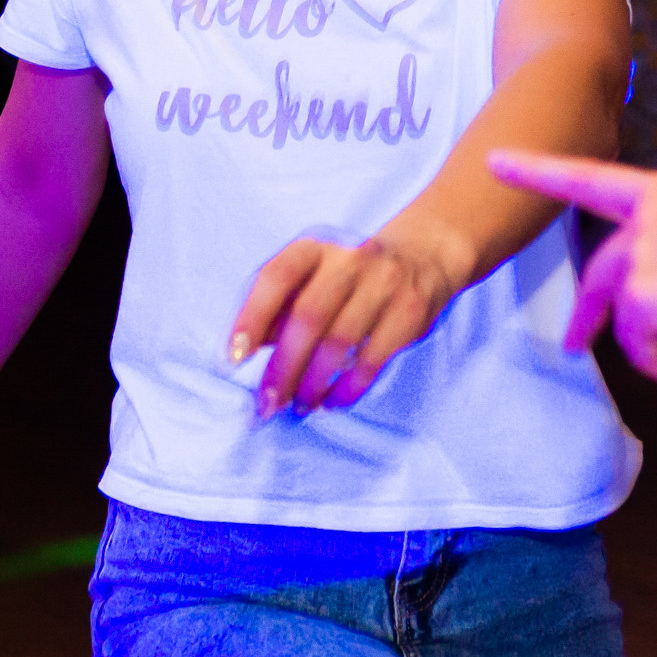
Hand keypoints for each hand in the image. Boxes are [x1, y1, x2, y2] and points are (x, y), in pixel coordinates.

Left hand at [228, 224, 467, 416]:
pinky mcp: (409, 312)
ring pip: (339, 342)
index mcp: (314, 249)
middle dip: (283, 368)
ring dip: (313, 384)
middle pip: (308, 317)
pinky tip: (333, 401)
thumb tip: (242, 353)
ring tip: (299, 407)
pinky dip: (348, 387)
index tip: (234, 359)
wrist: (422, 257)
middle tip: (266, 404)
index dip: (251, 317)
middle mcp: (349, 260)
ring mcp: (384, 284)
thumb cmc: (348, 277)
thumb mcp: (311, 277)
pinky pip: (373, 358)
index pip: (276, 277)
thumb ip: (278, 309)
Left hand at [487, 98, 656, 413]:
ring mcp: (642, 257)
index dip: (538, 170)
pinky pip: (646, 351)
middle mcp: (645, 220)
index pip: (588, 178)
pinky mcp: (647, 298)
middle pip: (600, 276)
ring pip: (630, 323)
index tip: (495, 161)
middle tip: (578, 345)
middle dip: (588, 316)